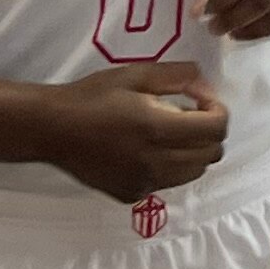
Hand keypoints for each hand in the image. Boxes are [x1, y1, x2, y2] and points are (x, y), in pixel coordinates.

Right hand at [41, 56, 226, 199]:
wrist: (52, 129)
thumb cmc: (92, 97)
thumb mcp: (136, 74)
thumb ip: (177, 76)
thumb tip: (205, 86)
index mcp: (158, 129)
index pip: (216, 129)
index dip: (217, 110)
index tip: (199, 99)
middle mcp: (156, 162)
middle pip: (211, 154)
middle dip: (208, 131)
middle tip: (186, 113)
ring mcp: (144, 183)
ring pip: (194, 172)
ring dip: (193, 150)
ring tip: (168, 131)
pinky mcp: (131, 195)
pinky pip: (168, 182)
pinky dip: (170, 165)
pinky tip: (146, 149)